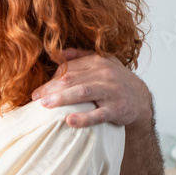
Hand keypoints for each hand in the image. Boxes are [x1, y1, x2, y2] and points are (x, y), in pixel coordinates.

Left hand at [31, 49, 151, 128]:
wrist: (140, 99)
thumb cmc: (116, 81)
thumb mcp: (102, 63)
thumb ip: (80, 57)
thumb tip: (57, 53)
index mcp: (98, 62)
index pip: (69, 69)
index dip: (50, 80)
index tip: (37, 92)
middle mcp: (105, 74)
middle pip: (72, 80)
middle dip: (51, 88)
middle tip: (35, 98)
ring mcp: (111, 92)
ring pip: (83, 92)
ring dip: (62, 98)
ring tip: (45, 104)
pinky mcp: (117, 109)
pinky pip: (98, 114)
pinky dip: (84, 118)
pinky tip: (69, 121)